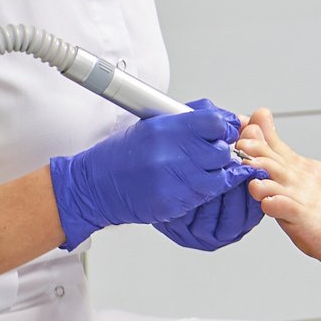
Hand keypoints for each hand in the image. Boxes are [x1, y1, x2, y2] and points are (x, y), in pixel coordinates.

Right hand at [46, 99, 251, 249]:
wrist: (94, 185)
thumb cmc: (123, 154)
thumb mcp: (153, 123)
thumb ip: (191, 117)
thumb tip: (226, 118)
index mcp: (164, 128)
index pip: (215, 123)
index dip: (226, 127)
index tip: (225, 132)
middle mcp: (169, 153)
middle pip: (221, 151)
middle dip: (224, 152)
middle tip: (216, 153)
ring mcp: (171, 180)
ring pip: (219, 176)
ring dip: (219, 173)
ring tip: (208, 170)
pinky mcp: (172, 203)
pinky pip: (205, 196)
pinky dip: (208, 191)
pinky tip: (199, 185)